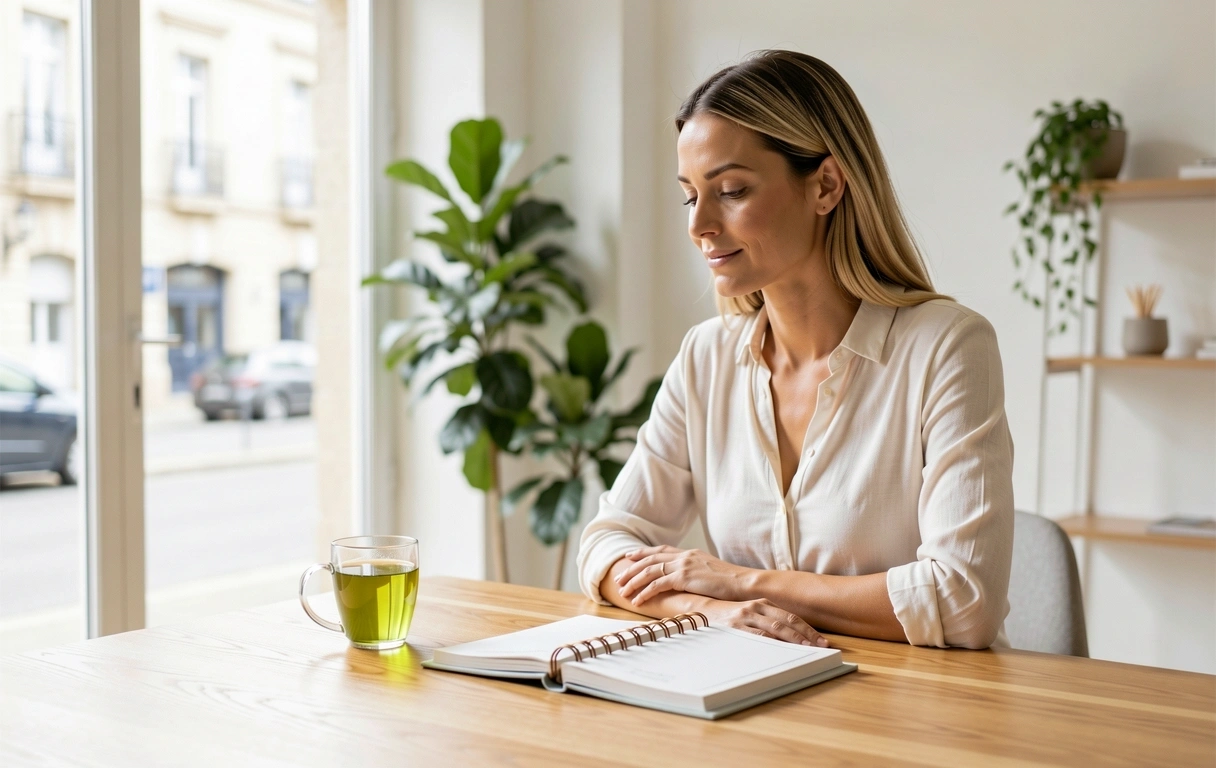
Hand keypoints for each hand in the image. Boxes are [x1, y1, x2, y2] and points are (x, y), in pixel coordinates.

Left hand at [615, 545, 753, 604]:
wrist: (744, 583)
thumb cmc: (732, 583)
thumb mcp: (711, 573)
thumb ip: (697, 573)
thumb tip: (688, 581)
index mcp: (690, 554)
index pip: (661, 550)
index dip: (644, 552)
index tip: (630, 556)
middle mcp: (684, 556)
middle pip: (650, 559)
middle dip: (632, 568)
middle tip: (619, 578)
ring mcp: (683, 565)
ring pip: (649, 571)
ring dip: (633, 581)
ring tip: (622, 591)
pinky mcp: (684, 577)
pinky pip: (657, 584)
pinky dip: (644, 592)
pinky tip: (637, 600)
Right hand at [699, 597, 829, 647]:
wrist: (701, 612)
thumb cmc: (728, 617)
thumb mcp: (750, 614)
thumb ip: (768, 621)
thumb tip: (793, 637)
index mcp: (762, 604)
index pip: (791, 617)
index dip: (808, 629)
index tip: (822, 641)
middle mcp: (756, 608)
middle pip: (787, 621)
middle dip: (806, 635)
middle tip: (822, 647)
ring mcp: (745, 617)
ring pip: (775, 628)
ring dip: (793, 639)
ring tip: (807, 649)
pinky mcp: (734, 628)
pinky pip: (756, 636)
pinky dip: (771, 643)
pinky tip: (781, 650)